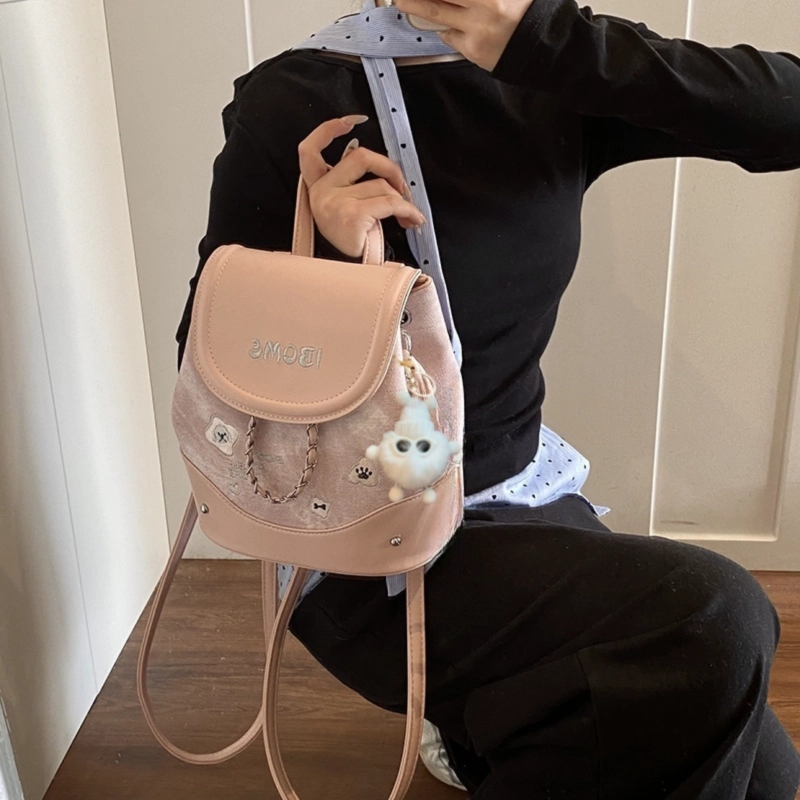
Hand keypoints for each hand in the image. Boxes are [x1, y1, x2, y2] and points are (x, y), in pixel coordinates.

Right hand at [298, 115, 425, 258]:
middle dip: (389, 168)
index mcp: (316, 188)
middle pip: (359, 158)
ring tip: (409, 215)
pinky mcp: (352, 215)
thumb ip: (352, 187)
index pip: (310, 150)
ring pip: (380, 185)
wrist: (349, 276)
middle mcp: (321, 192)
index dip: (328, 130)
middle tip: (403, 187)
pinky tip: (412, 219)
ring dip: (403, 200)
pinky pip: (389, 202)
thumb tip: (382, 172)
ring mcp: (334, 203)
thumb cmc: (350, 244)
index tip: (351, 121)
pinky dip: (408, 210)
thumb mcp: (344, 211)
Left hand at [395, 0, 533, 70]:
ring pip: (436, 12)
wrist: (545, 47)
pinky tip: (449, 24)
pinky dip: (446, 28)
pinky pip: (450, 35)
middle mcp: (485, 3)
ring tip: (401, 0)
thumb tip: (454, 0)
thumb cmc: (528, 12)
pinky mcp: (473, 48)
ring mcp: (477, 26)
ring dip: (414, 5)